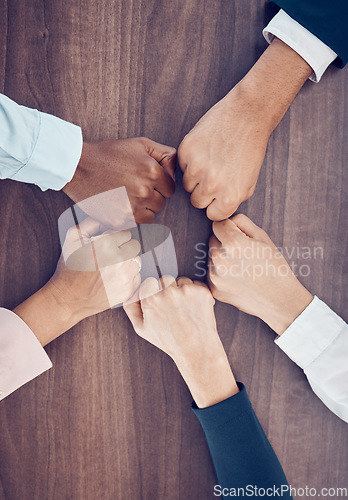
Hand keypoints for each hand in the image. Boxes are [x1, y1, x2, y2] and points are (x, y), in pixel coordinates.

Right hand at [14, 218, 141, 345]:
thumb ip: (91, 223)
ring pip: (137, 261)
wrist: (67, 299)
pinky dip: (128, 277)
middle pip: (135, 246)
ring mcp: (126, 277)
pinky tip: (114, 279)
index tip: (108, 244)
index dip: (116, 238)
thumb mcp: (73, 238)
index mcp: (107, 245)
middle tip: (111, 255)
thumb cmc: (69, 268)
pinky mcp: (128, 291)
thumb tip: (105, 217)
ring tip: (112, 268)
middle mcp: (120, 260)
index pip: (126, 233)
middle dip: (124, 248)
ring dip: (128, 262)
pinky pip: (137, 277)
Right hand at [63, 137, 176, 225]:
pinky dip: (132, 216)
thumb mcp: (140, 144)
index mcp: (151, 172)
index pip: (170, 188)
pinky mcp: (121, 220)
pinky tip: (121, 203)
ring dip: (144, 207)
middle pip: (162, 202)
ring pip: (152, 215)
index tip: (147, 180)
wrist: (78, 167)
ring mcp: (132, 207)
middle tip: (134, 187)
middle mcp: (144, 191)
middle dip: (153, 196)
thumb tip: (176, 168)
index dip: (160, 185)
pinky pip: (137, 223)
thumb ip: (164, 154)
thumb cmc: (109, 154)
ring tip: (127, 195)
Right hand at [124, 276, 238, 407]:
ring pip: (181, 281)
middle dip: (168, 290)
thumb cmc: (169, 341)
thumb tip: (130, 293)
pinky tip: (194, 308)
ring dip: (182, 291)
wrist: (196, 348)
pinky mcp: (201, 291)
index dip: (153, 292)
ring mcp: (186, 290)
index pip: (149, 282)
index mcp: (151, 298)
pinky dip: (196, 294)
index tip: (158, 301)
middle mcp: (168, 291)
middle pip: (165, 279)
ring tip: (184, 310)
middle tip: (172, 307)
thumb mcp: (142, 329)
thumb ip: (131, 308)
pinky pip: (196, 285)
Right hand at [178, 39, 311, 220]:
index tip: (219, 193)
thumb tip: (215, 210)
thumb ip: (231, 200)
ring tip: (212, 160)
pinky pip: (181, 165)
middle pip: (196, 202)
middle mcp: (212, 186)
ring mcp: (197, 168)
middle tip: (215, 174)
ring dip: (196, 176)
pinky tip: (205, 149)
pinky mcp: (186, 151)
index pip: (212, 215)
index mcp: (230, 197)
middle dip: (204, 191)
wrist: (247, 116)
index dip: (215, 203)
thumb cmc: (251, 148)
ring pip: (187, 185)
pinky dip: (190, 159)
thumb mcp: (248, 183)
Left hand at [208, 214, 312, 334]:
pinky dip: (221, 273)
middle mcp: (220, 259)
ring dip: (222, 258)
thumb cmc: (274, 267)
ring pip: (211, 257)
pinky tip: (237, 278)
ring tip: (242, 267)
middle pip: (212, 240)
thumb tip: (227, 219)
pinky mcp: (214, 289)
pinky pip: (212, 273)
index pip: (217, 224)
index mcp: (233, 243)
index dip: (229, 228)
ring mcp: (215, 276)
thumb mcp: (263, 237)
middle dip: (224, 242)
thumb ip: (241, 222)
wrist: (279, 299)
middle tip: (243, 253)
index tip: (239, 235)